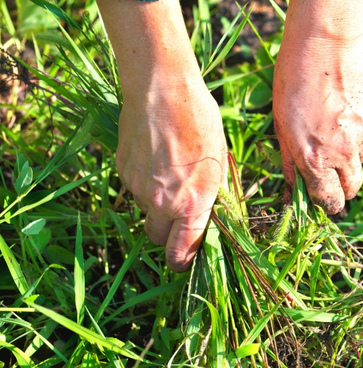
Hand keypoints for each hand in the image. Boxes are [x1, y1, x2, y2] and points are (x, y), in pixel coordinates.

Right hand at [116, 82, 226, 271]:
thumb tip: (210, 217)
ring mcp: (138, 188)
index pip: (181, 253)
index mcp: (193, 203)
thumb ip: (212, 196)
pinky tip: (155, 158)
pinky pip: (133, 189)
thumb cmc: (200, 121)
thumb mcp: (219, 162)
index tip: (185, 259)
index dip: (183, 262)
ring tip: (169, 172)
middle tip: (179, 215)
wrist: (162, 89)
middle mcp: (162, 202)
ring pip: (145, 211)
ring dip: (156, 204)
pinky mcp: (122, 171)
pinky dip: (143, 183)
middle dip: (167, 234)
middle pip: (157, 239)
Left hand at [273, 36, 362, 213]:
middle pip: (352, 189)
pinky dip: (359, 129)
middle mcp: (344, 153)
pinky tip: (346, 107)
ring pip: (361, 158)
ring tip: (334, 125)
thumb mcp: (281, 126)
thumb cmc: (293, 83)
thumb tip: (292, 192)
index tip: (324, 198)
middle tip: (332, 173)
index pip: (329, 201)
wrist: (324, 45)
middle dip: (343, 187)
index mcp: (315, 159)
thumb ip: (290, 163)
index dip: (327, 203)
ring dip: (350, 154)